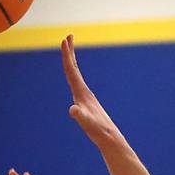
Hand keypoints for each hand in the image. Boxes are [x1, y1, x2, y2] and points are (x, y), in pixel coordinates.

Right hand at [61, 34, 124, 148]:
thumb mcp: (86, 123)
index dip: (67, 55)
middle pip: (75, 68)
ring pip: (77, 76)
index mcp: (82, 93)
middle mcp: (85, 92)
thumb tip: (73, 110)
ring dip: (72, 63)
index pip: (72, 70)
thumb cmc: (97, 130)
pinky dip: (74, 77)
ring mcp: (86, 97)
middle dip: (70, 52)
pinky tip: (74, 80)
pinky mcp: (87, 104)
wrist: (110, 138)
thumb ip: (79, 116)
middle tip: (68, 36)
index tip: (64, 40)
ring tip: (69, 53)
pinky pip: (77, 85)